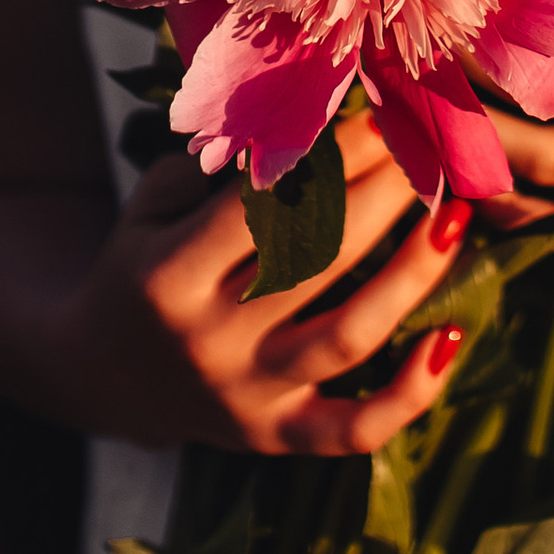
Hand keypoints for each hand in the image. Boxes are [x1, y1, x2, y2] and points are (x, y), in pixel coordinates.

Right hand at [52, 106, 472, 451]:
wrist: (99, 375)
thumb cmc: (141, 265)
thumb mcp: (150, 206)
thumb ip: (213, 167)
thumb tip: (303, 119)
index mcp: (169, 276)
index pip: (266, 208)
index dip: (333, 159)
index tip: (382, 114)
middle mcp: (208, 342)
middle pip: (316, 262)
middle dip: (384, 195)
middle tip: (429, 147)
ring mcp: (245, 398)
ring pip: (348, 337)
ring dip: (411, 275)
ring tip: (454, 215)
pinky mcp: (275, 439)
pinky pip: (354, 429)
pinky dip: (411, 393)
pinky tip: (453, 336)